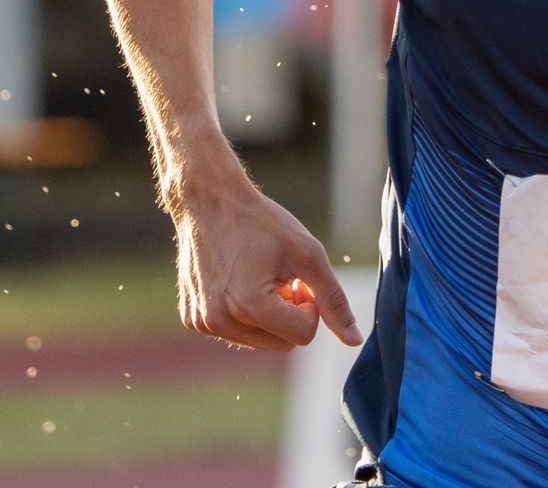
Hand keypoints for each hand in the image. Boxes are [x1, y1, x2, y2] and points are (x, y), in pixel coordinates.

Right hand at [172, 181, 362, 351]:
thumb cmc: (262, 223)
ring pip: (261, 341)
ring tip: (261, 277)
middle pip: (283, 344)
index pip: (303, 336)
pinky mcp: (192, 319)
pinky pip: (236, 332)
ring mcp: (202, 323)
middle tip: (283, 277)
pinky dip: (247, 313)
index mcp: (248, 306)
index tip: (299, 278)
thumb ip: (333, 300)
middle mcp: (219, 322)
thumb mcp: (308, 255)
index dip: (311, 305)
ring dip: (270, 315)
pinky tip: (240, 280)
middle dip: (291, 314)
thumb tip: (355, 341)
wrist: (210, 202)